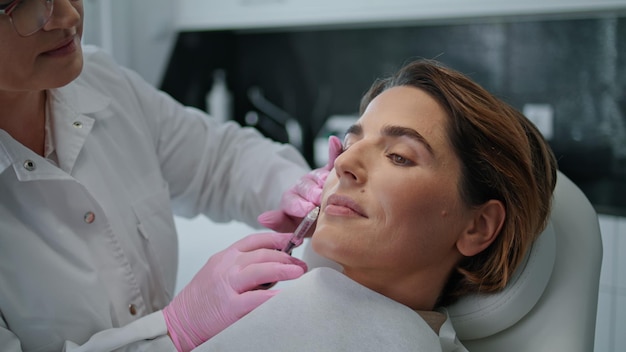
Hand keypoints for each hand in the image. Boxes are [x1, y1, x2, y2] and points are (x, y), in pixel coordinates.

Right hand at [162, 232, 306, 351]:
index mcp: (224, 257)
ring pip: (262, 270)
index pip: (254, 240)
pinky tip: (285, 296)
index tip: (293, 240)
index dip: (276, 238)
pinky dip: (274, 296)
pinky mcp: (230, 307)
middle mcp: (226, 267)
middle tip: (300, 264)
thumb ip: (238, 265)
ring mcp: (227, 286)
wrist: (178, 324)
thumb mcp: (216, 273)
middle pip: (262, 254)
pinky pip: (257, 298)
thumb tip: (269, 263)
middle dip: (286, 257)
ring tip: (298, 273)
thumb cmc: (199, 301)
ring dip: (284, 270)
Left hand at [258, 135, 342, 231]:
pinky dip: (334, 151)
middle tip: (319, 198)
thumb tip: (262, 219)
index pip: (292, 201)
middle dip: (312, 192)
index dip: (299, 205)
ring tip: (328, 181)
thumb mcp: (291, 224)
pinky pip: (331, 160)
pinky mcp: (329, 170)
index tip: (307, 210)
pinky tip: (334, 141)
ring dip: (323, 178)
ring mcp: (316, 177)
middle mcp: (303, 186)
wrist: (315, 210)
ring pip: (319, 176)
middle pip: (306, 188)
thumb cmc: (305, 221)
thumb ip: (278, 222)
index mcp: (292, 200)